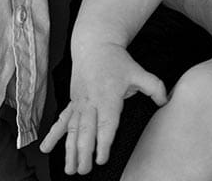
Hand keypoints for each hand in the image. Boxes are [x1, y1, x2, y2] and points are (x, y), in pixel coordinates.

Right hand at [40, 43, 165, 173]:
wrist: (94, 43)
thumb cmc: (117, 60)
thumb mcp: (138, 70)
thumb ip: (154, 86)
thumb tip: (165, 101)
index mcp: (108, 95)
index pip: (106, 123)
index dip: (103, 141)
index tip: (101, 159)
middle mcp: (91, 101)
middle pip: (87, 130)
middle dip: (84, 151)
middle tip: (83, 171)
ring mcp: (79, 102)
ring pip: (73, 129)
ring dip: (69, 150)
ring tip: (70, 169)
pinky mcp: (72, 102)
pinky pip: (62, 120)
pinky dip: (54, 135)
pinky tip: (46, 148)